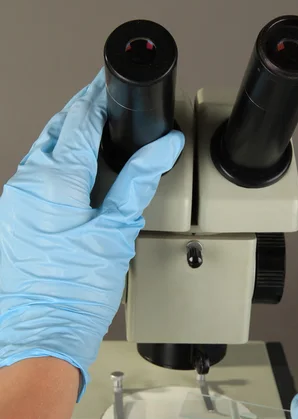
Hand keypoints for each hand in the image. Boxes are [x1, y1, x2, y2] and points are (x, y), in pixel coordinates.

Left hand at [0, 70, 183, 397]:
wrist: (40, 334)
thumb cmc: (74, 294)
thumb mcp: (117, 232)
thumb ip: (138, 181)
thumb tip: (161, 148)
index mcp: (53, 182)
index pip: (79, 121)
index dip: (96, 97)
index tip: (107, 83)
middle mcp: (25, 186)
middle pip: (55, 130)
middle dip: (79, 112)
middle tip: (101, 102)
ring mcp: (13, 203)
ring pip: (41, 153)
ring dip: (66, 139)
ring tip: (94, 137)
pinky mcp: (11, 220)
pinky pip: (33, 178)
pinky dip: (55, 167)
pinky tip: (75, 177)